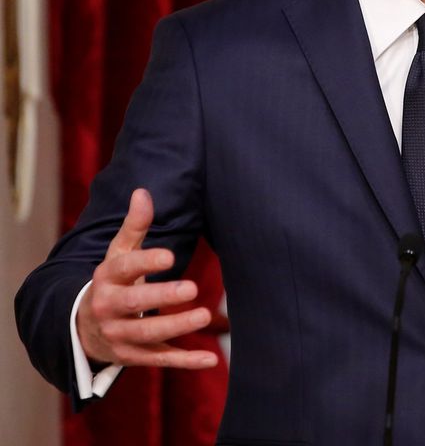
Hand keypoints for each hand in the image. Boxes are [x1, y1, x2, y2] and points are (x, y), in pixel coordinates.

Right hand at [76, 188, 218, 369]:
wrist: (83, 327)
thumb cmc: (113, 282)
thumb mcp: (118, 254)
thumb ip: (134, 226)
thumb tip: (143, 192)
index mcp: (106, 279)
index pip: (123, 269)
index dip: (145, 263)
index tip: (170, 256)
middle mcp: (109, 309)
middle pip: (134, 305)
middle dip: (161, 298)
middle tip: (191, 288)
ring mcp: (119, 335)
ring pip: (147, 335)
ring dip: (176, 327)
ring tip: (204, 315)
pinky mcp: (132, 357)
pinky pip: (159, 360)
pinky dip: (185, 362)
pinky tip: (210, 359)